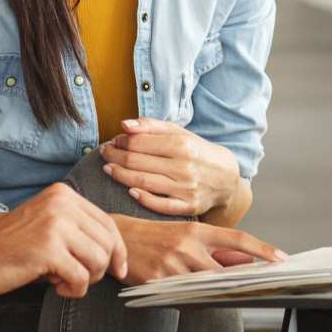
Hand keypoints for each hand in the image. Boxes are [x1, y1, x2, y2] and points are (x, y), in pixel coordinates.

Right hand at [0, 182, 127, 299]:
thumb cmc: (8, 248)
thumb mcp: (47, 226)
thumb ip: (77, 230)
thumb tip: (116, 252)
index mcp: (63, 194)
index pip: (108, 223)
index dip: (118, 250)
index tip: (118, 270)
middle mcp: (61, 203)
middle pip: (108, 242)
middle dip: (102, 268)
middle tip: (79, 278)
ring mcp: (55, 224)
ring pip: (99, 260)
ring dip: (86, 279)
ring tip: (63, 280)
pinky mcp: (48, 249)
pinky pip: (81, 278)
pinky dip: (74, 289)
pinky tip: (55, 286)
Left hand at [100, 118, 243, 221]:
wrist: (226, 179)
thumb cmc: (198, 152)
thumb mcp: (180, 133)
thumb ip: (152, 126)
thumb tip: (125, 124)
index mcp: (182, 144)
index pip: (140, 142)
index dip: (121, 141)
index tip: (113, 141)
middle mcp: (184, 166)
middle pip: (137, 162)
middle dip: (115, 157)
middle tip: (105, 155)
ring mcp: (186, 189)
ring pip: (143, 182)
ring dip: (120, 175)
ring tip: (108, 169)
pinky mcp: (188, 207)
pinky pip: (159, 205)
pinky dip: (142, 198)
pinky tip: (129, 191)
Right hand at [112, 215, 286, 284]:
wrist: (116, 237)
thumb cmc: (156, 237)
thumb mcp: (186, 235)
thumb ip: (216, 249)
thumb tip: (247, 261)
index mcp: (197, 230)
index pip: (237, 238)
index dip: (262, 248)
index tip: (281, 258)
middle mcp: (187, 245)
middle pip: (224, 272)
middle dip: (236, 283)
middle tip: (248, 289)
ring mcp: (172, 264)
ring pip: (205, 290)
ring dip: (208, 294)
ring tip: (199, 288)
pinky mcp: (157, 281)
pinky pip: (184, 301)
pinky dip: (187, 302)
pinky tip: (179, 294)